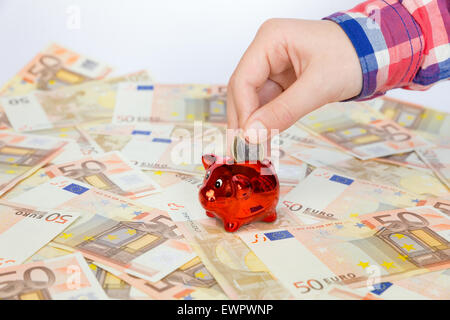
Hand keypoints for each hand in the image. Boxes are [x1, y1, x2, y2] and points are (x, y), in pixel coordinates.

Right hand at [227, 18, 362, 142]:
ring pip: (251, 100)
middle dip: (243, 122)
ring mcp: (271, 65)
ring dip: (252, 126)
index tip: (247, 139)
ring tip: (253, 151)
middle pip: (242, 90)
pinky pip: (266, 103)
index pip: (243, 80)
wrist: (373, 54)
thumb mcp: (318, 86)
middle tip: (244, 151)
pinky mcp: (279, 79)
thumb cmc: (351, 57)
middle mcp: (266, 50)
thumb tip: (253, 135)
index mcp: (270, 39)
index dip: (243, 112)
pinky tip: (264, 141)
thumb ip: (284, 111)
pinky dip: (265, 122)